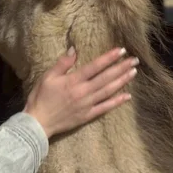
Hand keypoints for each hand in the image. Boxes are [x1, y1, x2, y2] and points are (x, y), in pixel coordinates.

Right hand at [23, 46, 138, 137]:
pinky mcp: (88, 115)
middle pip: (106, 78)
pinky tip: (127, 96)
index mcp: (73, 81)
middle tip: (135, 60)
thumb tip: (74, 50)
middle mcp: (84, 92)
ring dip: (122, 81)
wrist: (38, 122)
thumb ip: (63, 64)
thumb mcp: (47, 77)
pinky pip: (105, 108)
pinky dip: (117, 102)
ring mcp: (87, 104)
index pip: (95, 66)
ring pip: (108, 91)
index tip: (121, 51)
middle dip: (121, 68)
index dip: (109, 58)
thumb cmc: (41, 97)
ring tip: (133, 72)